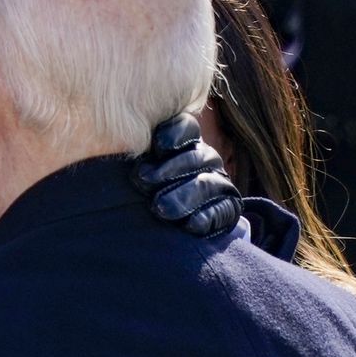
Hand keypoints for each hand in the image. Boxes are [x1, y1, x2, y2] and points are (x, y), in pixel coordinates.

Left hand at [131, 114, 242, 236]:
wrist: (162, 228)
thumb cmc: (142, 192)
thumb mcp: (139, 171)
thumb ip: (139, 160)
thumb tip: (127, 156)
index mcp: (185, 142)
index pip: (186, 128)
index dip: (174, 134)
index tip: (157, 147)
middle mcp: (205, 159)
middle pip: (195, 156)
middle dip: (169, 169)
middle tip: (143, 181)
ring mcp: (219, 183)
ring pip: (207, 184)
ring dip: (184, 195)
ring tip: (159, 207)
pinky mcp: (228, 209)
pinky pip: (223, 210)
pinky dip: (206, 217)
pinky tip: (191, 224)